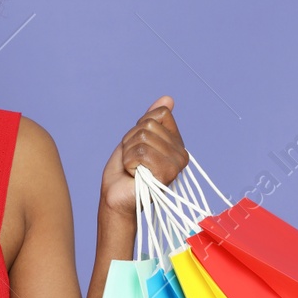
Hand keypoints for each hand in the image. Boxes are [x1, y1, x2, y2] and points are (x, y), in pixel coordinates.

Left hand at [100, 96, 188, 216]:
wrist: (115, 198)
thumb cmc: (124, 171)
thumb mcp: (135, 138)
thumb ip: (151, 119)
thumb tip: (168, 98)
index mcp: (176, 143)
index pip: (160, 114)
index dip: (139, 127)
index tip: (136, 146)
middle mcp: (181, 153)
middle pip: (148, 125)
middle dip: (130, 141)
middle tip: (132, 160)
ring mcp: (176, 164)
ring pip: (143, 138)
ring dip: (128, 153)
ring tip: (132, 168)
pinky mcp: (167, 174)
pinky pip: (141, 152)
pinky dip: (128, 162)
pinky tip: (134, 174)